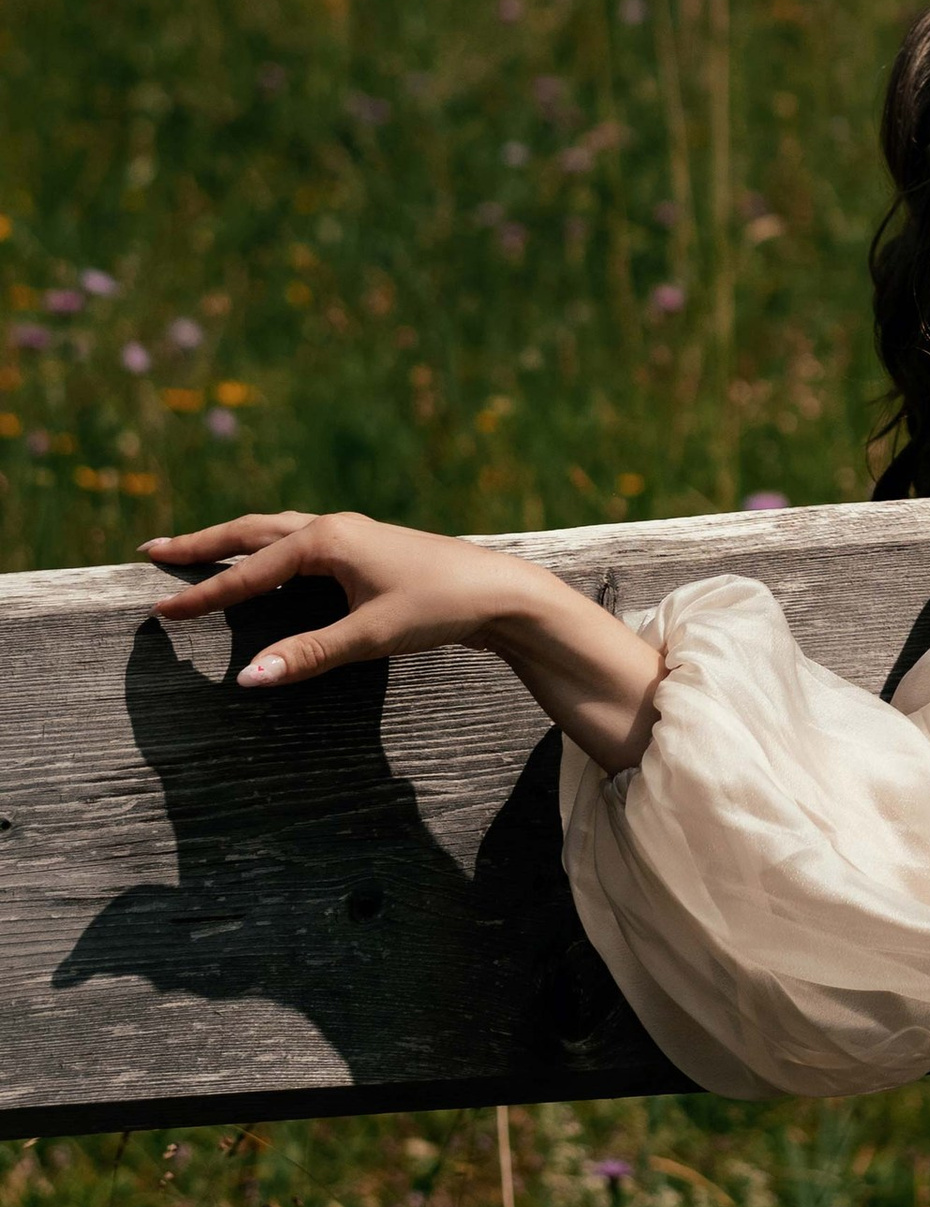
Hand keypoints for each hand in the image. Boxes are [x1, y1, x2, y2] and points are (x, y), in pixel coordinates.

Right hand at [142, 508, 541, 681]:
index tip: (160, 611)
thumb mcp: (370, 636)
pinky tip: (262, 569)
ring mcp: (350, 536)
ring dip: (233, 543)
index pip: (249, 570)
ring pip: (276, 533)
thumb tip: (247, 678)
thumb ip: (308, 655)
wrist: (499, 591)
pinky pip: (298, 546)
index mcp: (327, 540)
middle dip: (203, 543)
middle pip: (252, 531)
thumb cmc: (438, 607)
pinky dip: (267, 552)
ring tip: (195, 552)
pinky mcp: (364, 551)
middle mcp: (333, 528)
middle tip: (154, 551)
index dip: (203, 594)